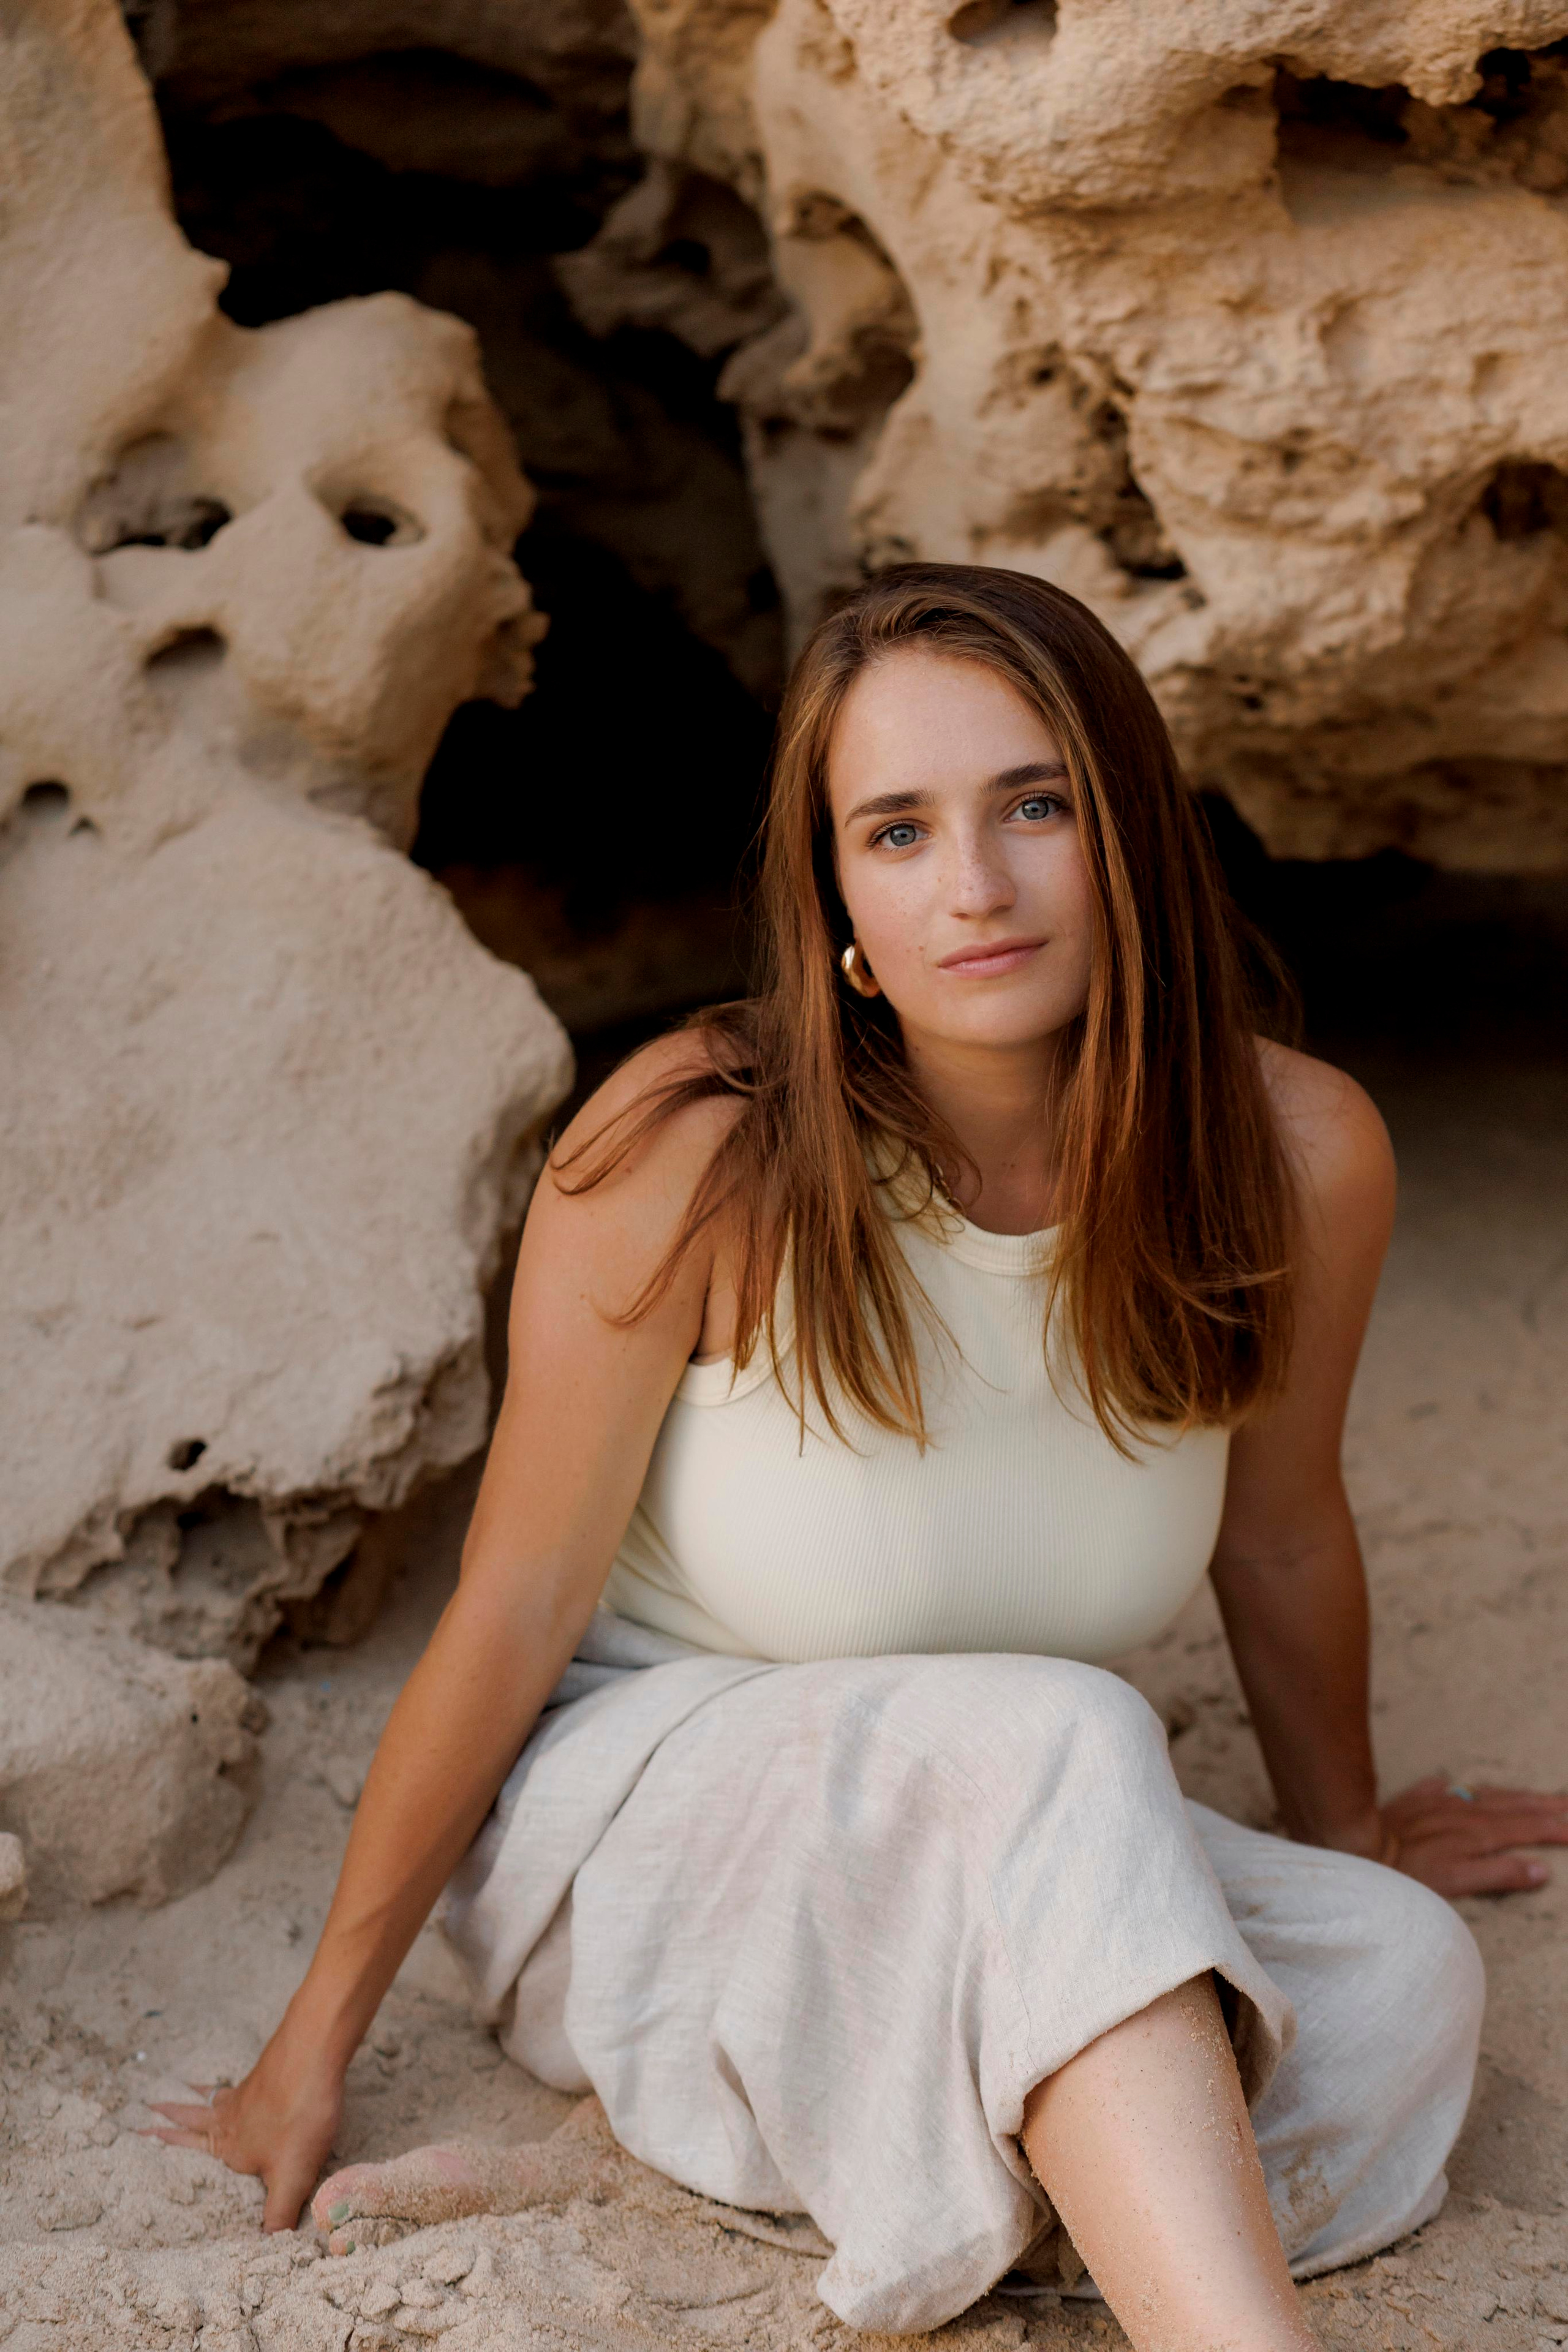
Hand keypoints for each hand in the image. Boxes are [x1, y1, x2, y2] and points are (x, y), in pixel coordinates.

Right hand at [144, 2024, 343, 2230]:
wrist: (315, 2053)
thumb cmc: (299, 2116)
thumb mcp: (292, 2175)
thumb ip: (279, 2214)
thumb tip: (269, 2247)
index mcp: (228, 2146)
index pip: (187, 2148)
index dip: (164, 2143)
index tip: (138, 2136)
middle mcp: (230, 2118)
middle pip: (193, 2117)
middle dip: (170, 2116)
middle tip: (145, 2108)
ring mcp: (247, 2093)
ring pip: (213, 2098)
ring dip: (196, 2098)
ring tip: (183, 2091)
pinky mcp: (267, 2075)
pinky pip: (239, 2085)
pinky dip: (228, 2087)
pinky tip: (236, 2086)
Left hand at [1380, 1774, 1567, 1897]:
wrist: (1359, 1845)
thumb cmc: (1408, 1873)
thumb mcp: (1457, 1882)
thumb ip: (1499, 1874)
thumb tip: (1541, 1869)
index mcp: (1478, 1833)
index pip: (1528, 1827)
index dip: (1555, 1828)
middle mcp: (1463, 1812)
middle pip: (1514, 1806)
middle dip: (1546, 1805)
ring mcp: (1439, 1803)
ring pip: (1486, 1795)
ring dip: (1515, 1795)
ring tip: (1535, 1795)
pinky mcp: (1415, 1800)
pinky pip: (1444, 1788)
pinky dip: (1459, 1788)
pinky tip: (1458, 1785)